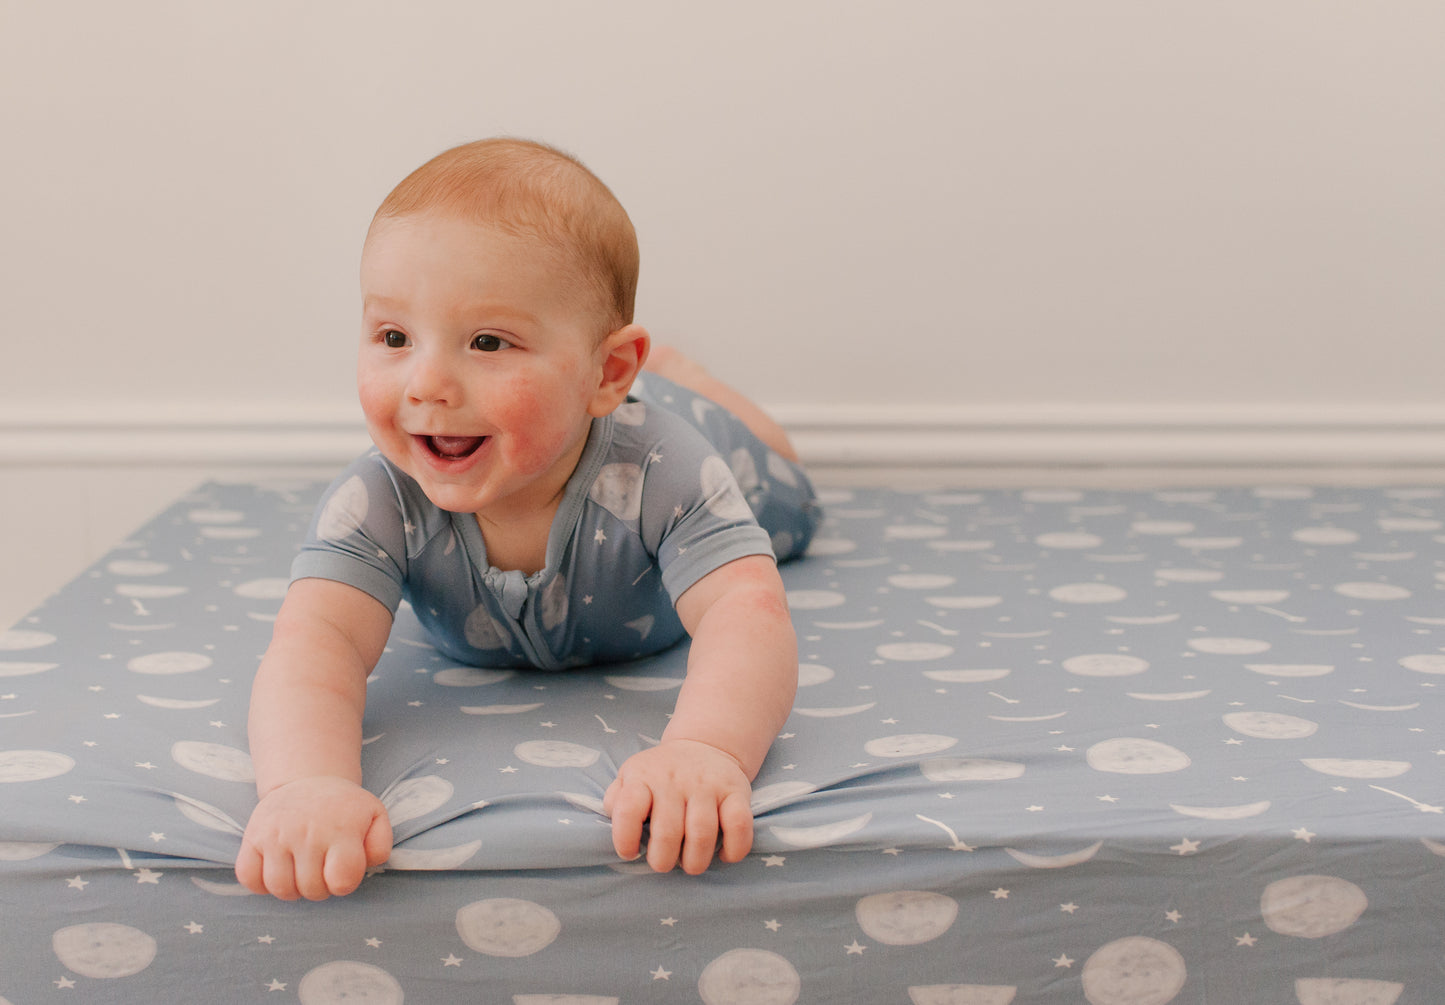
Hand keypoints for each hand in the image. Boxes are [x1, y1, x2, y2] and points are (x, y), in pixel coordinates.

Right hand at [236, 776, 392, 900]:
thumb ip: (380, 846)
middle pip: (311, 889)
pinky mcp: (252, 837)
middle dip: (320, 888)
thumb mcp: (374, 817)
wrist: (308, 780)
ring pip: (280, 888)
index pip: (342, 881)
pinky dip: (261, 883)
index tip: (342, 870)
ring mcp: (276, 834)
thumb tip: (366, 865)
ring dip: (292, 889)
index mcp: (341, 830)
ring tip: (301, 871)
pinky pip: (248, 878)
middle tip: (321, 870)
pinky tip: (277, 869)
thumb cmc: (343, 808)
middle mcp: (306, 832)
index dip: (344, 884)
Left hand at [603, 739, 753, 873]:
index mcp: (644, 777)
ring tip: (690, 864)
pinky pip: (740, 826)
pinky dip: (733, 850)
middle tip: (663, 863)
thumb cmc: (660, 774)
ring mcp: (707, 785)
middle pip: (668, 832)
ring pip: (702, 833)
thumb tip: (613, 818)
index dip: (625, 839)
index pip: (628, 809)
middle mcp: (675, 780)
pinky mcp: (736, 791)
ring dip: (695, 861)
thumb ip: (616, 798)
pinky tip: (722, 855)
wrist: (705, 745)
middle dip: (663, 860)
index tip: (630, 853)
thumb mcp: (630, 776)